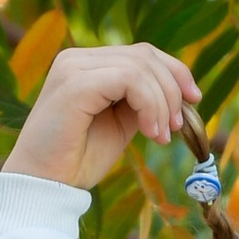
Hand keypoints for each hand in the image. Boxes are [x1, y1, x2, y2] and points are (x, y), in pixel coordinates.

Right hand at [4, 41, 198, 189]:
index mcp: (86, 65)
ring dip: (162, 103)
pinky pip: (129, 79)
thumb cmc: (77, 160)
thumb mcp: (120, 125)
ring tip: (160, 137)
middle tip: (176, 128)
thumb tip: (177, 94)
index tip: (194, 99)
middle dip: (172, 90)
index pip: (141, 53)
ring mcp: (73, 67)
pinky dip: (149, 105)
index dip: (174, 71)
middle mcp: (77, 59)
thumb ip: (141, 103)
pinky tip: (150, 133)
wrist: (44, 186)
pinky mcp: (75, 84)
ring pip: (140, 66)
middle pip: (145, 55)